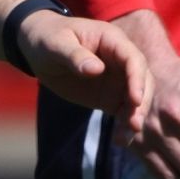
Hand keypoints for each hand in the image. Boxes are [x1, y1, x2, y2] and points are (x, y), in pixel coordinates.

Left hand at [17, 9, 152, 143]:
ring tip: (123, 138)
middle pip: (142, 81)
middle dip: (141, 103)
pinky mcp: (110, 96)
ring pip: (136, 100)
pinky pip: (123, 112)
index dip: (137, 79)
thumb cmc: (46, 38)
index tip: (135, 100)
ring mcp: (117, 79)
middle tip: (133, 124)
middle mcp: (120, 60)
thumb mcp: (54, 44)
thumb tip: (96, 69)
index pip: (133, 59)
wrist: (37, 49)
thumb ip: (74, 55)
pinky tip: (120, 140)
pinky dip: (124, 126)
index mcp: (111, 40)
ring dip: (135, 118)